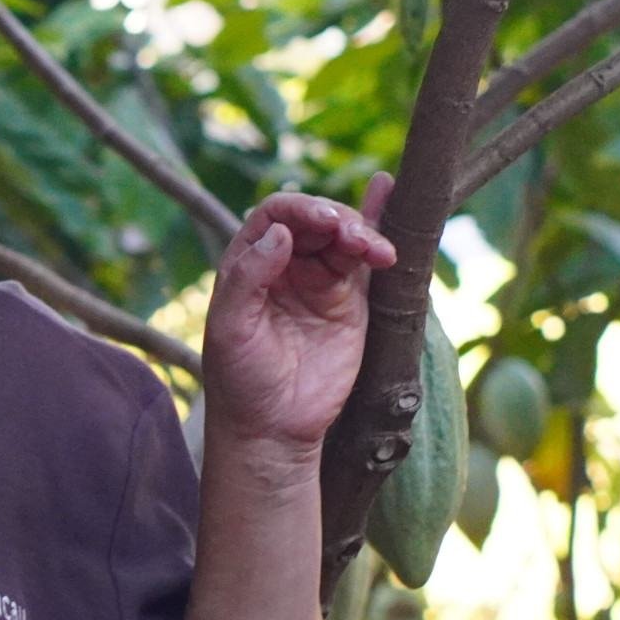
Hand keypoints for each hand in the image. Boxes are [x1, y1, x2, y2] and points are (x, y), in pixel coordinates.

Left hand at [201, 175, 397, 455]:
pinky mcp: (351, 303)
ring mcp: (320, 281)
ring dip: (364, 233)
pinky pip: (366, 261)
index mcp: (248, 262)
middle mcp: (285, 264)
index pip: (276, 215)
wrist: (273, 426)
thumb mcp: (230, 328)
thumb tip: (280, 233)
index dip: (300, 209)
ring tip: (376, 251)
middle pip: (316, 221)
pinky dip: (378, 230)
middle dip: (338, 220)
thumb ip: (248, 278)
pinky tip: (389, 193)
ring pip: (346, 238)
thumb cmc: (240, 378)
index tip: (323, 221)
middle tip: (353, 238)